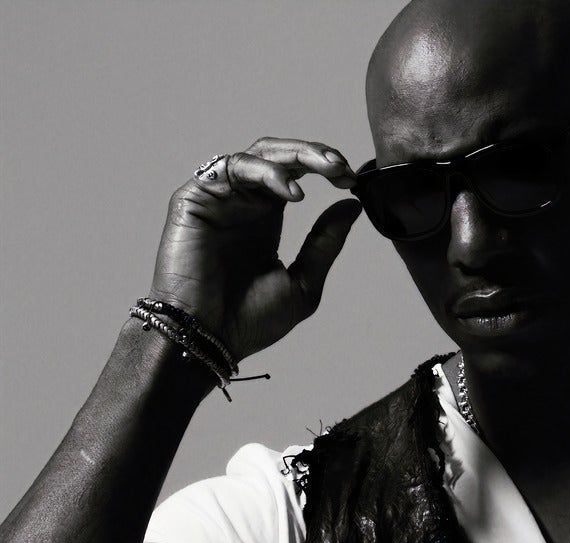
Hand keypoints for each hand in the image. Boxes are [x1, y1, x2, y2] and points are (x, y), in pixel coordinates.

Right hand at [149, 138, 361, 361]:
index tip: (352, 181)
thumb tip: (353, 204)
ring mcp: (218, 198)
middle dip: (314, 153)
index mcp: (266, 216)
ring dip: (295, 155)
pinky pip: (230, 168)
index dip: (324, 168)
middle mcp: (242, 201)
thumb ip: (326, 242)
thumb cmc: (249, 321)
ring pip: (257, 153)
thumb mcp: (303, 282)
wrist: (208, 339)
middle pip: (279, 155)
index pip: (295, 173)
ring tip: (327, 170)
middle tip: (342, 167)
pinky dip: (266, 173)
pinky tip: (293, 194)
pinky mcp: (194, 199)